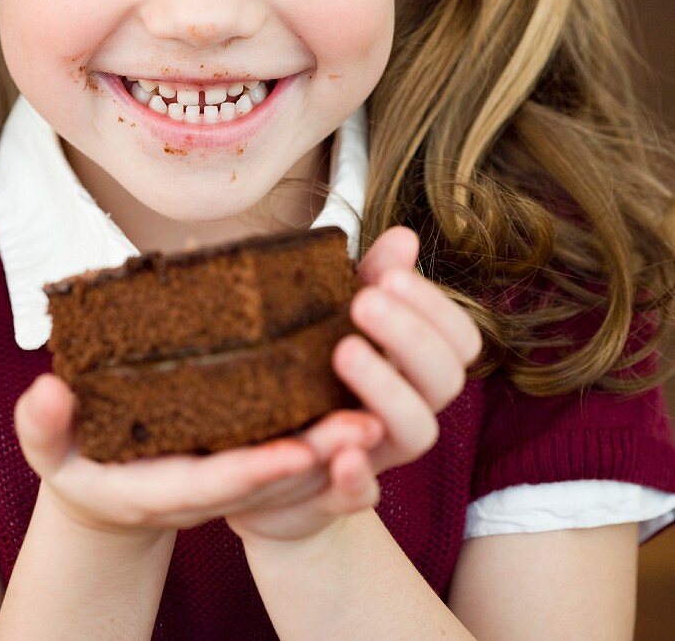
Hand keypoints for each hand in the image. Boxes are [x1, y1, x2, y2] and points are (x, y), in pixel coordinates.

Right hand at [13, 373, 381, 539]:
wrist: (103, 482)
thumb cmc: (76, 457)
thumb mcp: (50, 445)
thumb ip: (43, 424)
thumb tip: (47, 390)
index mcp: (159, 487)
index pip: (214, 483)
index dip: (256, 470)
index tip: (300, 451)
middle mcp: (204, 489)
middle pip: (268, 480)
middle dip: (318, 459)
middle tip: (368, 426)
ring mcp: (228, 476)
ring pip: (290, 473)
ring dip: (335, 453)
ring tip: (379, 417)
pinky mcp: (243, 455)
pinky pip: (291, 455)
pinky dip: (326, 442)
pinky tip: (361, 403)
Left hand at [227, 226, 482, 546]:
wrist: (272, 464)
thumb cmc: (313, 371)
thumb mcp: (337, 316)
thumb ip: (372, 278)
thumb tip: (404, 237)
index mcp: (415, 366)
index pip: (459, 338)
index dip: (436, 307)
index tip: (390, 275)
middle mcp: (410, 409)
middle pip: (445, 380)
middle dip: (411, 336)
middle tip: (364, 302)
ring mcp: (380, 453)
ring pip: (417, 432)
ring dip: (389, 390)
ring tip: (344, 351)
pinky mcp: (340, 494)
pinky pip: (362, 495)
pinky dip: (357, 477)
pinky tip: (341, 452)